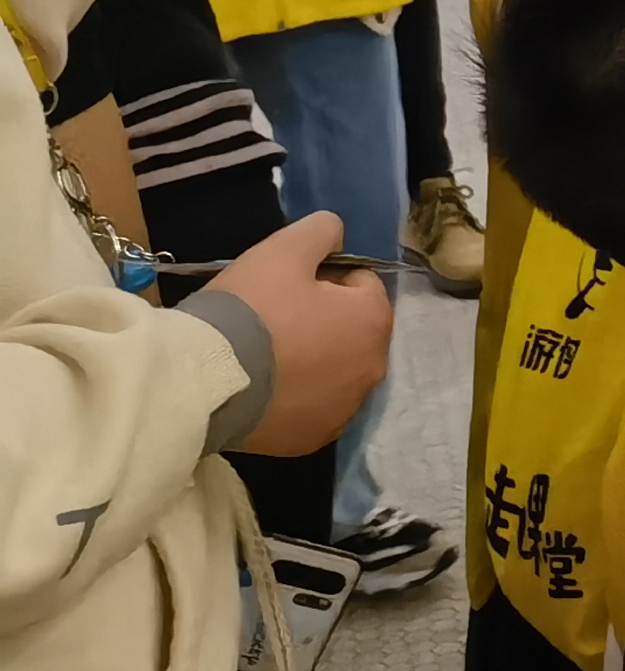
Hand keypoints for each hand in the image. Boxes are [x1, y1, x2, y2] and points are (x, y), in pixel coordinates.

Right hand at [194, 211, 391, 455]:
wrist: (203, 381)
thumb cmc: (249, 310)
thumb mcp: (284, 249)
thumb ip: (321, 231)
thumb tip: (335, 234)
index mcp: (374, 320)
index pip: (359, 286)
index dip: (321, 281)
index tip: (285, 288)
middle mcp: (374, 369)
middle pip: (349, 330)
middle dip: (320, 322)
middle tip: (270, 321)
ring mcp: (345, 409)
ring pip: (332, 370)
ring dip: (309, 361)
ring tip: (261, 356)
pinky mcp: (313, 439)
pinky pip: (310, 407)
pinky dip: (293, 397)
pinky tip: (260, 389)